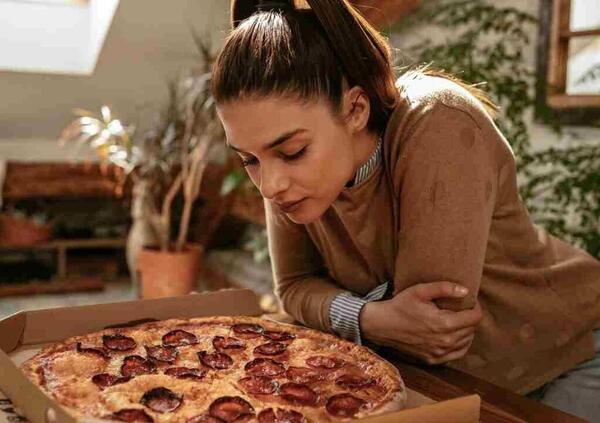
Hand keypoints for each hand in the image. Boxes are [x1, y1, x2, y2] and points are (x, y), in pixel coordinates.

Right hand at [360, 281, 481, 364]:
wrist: (381, 325)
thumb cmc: (400, 305)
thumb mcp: (420, 290)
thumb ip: (444, 288)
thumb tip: (466, 291)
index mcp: (444, 324)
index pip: (475, 318)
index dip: (476, 307)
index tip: (469, 300)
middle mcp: (445, 341)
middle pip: (472, 330)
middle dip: (470, 317)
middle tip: (462, 308)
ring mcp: (439, 353)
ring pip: (467, 342)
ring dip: (467, 330)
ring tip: (458, 319)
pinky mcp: (433, 359)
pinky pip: (457, 354)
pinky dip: (460, 344)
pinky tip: (454, 335)